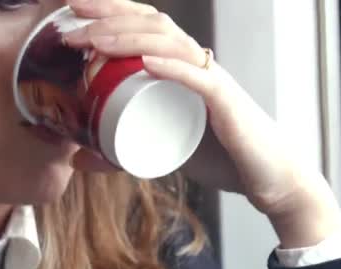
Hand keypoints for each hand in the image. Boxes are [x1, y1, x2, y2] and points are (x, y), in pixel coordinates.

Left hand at [61, 0, 340, 245]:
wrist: (266, 178)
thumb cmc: (219, 156)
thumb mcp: (157, 151)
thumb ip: (119, 153)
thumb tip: (77, 158)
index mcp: (182, 66)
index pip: (145, 25)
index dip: (112, 10)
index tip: (74, 6)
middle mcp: (198, 64)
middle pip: (154, 24)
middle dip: (112, 14)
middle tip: (74, 11)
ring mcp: (212, 82)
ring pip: (171, 45)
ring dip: (129, 38)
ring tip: (95, 40)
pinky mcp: (227, 106)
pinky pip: (200, 81)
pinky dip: (173, 69)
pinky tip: (147, 63)